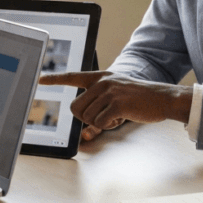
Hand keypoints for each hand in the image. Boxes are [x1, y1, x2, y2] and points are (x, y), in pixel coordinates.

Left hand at [40, 71, 191, 137]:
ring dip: (101, 122)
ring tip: (117, 114)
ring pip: (87, 117)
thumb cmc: (140, 99)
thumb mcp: (117, 91)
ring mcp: (109, 92)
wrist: (163, 98)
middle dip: (87, 118)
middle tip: (105, 116)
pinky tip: (122, 117)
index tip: (40, 79)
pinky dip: (109, 125)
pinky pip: (100, 123)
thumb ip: (99, 98)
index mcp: (101, 77)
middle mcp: (102, 82)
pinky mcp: (116, 103)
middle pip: (76, 108)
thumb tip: (82, 117)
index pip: (73, 76)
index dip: (55, 79)